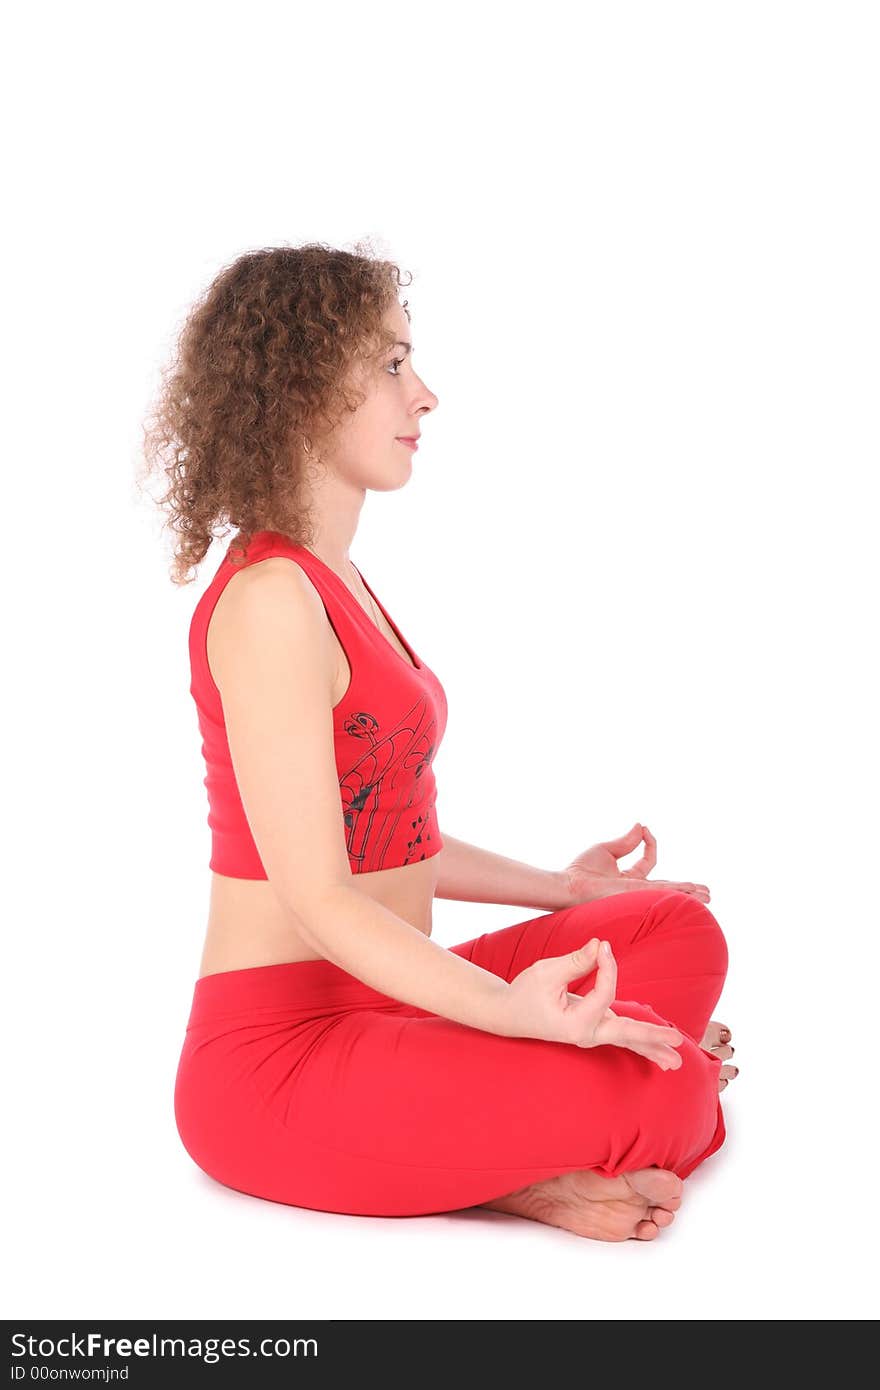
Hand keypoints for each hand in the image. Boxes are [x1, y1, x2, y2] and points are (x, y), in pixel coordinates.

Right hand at [496, 937, 684, 1068]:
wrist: (508, 1014)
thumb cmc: (524, 993)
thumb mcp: (546, 972)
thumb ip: (576, 960)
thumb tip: (601, 945)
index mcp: (575, 1024)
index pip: (604, 992)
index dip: (607, 966)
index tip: (601, 947)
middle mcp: (586, 1033)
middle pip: (626, 1035)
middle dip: (653, 1038)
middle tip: (679, 1045)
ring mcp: (591, 1034)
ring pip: (626, 1040)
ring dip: (652, 1049)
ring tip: (676, 1063)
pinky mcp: (593, 1028)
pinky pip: (621, 1036)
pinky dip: (640, 1043)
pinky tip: (659, 1053)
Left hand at [562, 822, 709, 904]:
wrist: (569, 883)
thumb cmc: (581, 870)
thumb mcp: (607, 850)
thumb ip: (626, 841)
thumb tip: (640, 825)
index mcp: (628, 877)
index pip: (648, 861)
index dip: (649, 842)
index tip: (643, 829)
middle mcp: (635, 888)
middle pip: (667, 887)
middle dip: (685, 887)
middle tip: (705, 890)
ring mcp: (637, 894)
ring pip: (669, 892)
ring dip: (689, 893)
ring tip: (708, 895)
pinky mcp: (636, 894)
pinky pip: (661, 892)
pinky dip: (678, 892)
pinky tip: (693, 895)